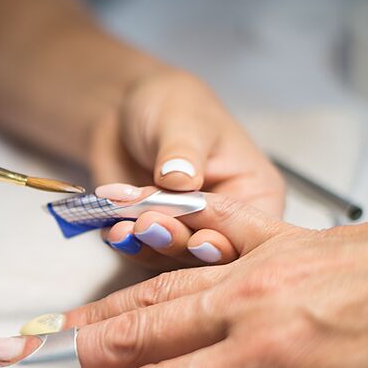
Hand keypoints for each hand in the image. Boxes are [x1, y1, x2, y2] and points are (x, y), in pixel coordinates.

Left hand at [89, 67, 284, 269]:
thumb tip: (180, 178)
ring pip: (174, 260)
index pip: (248, 230)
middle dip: (179, 242)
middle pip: (211, 253)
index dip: (226, 238)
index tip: (200, 236)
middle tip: (150, 224)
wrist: (125, 114)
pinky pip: (142, 253)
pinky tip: (114, 231)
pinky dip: (127, 244)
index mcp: (254, 193)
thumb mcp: (183, 122)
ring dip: (147, 246)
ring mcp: (187, 233)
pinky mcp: (152, 239)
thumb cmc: (172, 107)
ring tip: (125, 227)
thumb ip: (183, 153)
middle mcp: (225, 222)